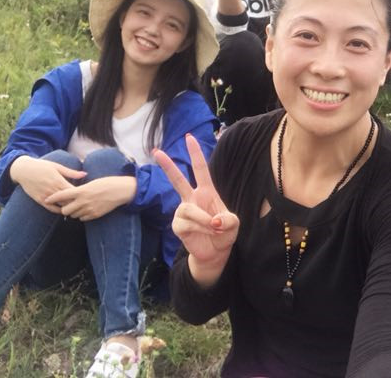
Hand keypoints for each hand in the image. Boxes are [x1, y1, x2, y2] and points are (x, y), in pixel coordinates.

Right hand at [9, 156, 85, 212]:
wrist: (23, 170)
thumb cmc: (42, 166)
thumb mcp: (57, 167)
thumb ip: (72, 172)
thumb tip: (85, 174)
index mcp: (59, 181)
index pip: (74, 191)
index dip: (81, 194)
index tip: (88, 195)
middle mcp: (52, 190)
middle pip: (69, 200)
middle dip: (77, 202)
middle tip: (85, 203)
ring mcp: (46, 196)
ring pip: (61, 205)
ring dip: (69, 207)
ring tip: (77, 208)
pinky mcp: (40, 200)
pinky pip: (51, 208)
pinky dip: (59, 210)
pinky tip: (65, 210)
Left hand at [44, 175, 136, 220]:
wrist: (121, 190)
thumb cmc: (107, 183)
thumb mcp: (92, 183)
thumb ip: (80, 190)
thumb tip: (71, 193)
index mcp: (81, 191)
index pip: (61, 196)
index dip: (52, 198)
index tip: (46, 199)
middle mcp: (83, 201)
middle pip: (65, 210)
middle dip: (64, 208)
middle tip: (66, 205)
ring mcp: (89, 209)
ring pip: (73, 215)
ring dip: (73, 212)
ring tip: (77, 207)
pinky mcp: (95, 215)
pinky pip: (82, 218)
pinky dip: (82, 215)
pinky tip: (86, 210)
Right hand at [154, 135, 238, 266]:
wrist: (216, 252)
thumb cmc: (225, 233)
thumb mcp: (234, 224)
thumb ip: (229, 220)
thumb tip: (214, 221)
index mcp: (207, 192)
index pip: (200, 169)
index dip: (195, 154)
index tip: (189, 137)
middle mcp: (193, 198)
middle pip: (178, 180)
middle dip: (168, 166)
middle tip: (156, 152)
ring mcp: (183, 211)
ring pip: (189, 210)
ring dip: (204, 220)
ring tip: (213, 228)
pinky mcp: (178, 225)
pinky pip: (186, 224)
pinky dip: (199, 229)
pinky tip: (203, 233)